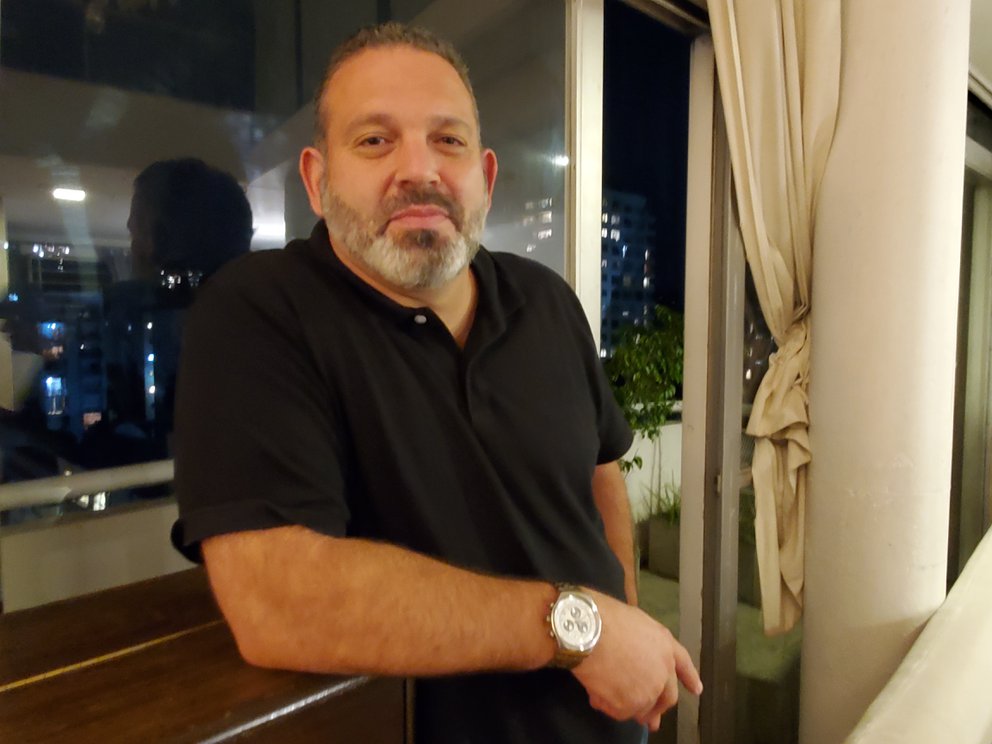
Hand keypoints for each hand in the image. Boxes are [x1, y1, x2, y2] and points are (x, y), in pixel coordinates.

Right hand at [571, 590, 702, 731]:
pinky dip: (608, 706)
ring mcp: (648, 690)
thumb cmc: (606, 619)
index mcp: (665, 646)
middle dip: (659, 708)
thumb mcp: (634, 621)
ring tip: (609, 698)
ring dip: (629, 707)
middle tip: (650, 718)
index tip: (696, 690)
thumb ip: (642, 643)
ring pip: (642, 708)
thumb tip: (634, 656)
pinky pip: (620, 712)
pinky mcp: (630, 705)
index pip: (683, 664)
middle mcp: (663, 671)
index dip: (690, 678)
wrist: (590, 633)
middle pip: (667, 697)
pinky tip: (596, 695)